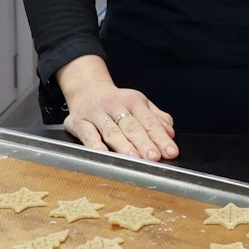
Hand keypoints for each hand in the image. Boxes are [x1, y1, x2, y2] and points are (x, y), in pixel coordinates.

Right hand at [56, 55, 176, 161]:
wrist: (86, 89)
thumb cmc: (116, 103)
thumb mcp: (139, 104)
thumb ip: (156, 119)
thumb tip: (170, 133)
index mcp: (133, 101)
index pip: (149, 122)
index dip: (160, 138)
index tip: (170, 152)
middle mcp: (115, 106)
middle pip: (131, 127)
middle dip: (144, 143)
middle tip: (154, 157)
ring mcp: (96, 114)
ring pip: (111, 132)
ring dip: (123, 146)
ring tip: (135, 158)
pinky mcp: (78, 122)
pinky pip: (88, 135)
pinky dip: (95, 146)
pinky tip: (104, 156)